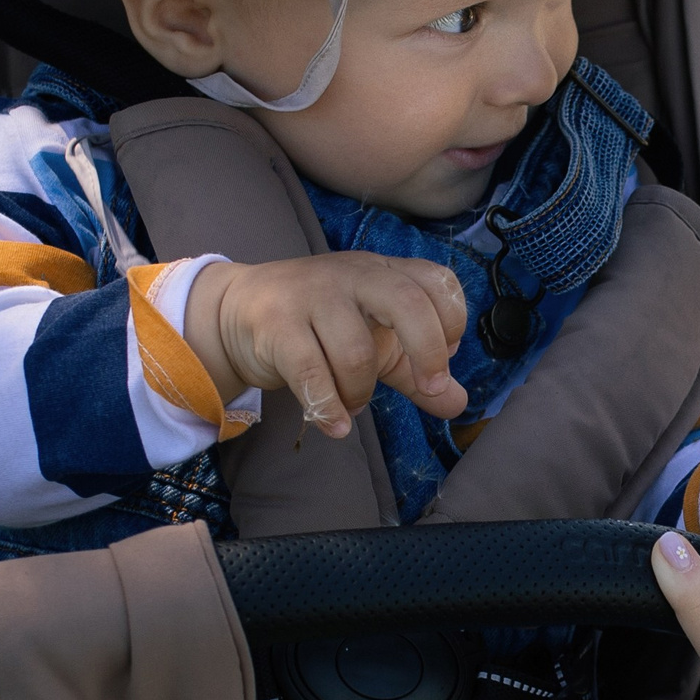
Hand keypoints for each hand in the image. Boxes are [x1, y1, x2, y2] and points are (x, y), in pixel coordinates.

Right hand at [183, 253, 467, 437]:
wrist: (240, 310)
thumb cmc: (324, 326)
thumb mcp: (377, 344)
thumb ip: (416, 372)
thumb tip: (459, 404)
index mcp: (386, 272)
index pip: (437, 281)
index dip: (451, 322)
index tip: (441, 360)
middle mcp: (354, 275)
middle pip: (407, 303)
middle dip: (426, 352)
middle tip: (427, 386)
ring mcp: (313, 294)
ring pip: (356, 350)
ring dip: (362, 392)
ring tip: (354, 402)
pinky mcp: (276, 323)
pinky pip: (310, 371)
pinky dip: (329, 408)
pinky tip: (336, 427)